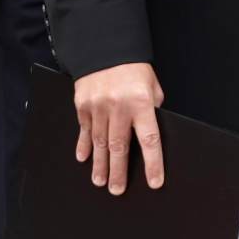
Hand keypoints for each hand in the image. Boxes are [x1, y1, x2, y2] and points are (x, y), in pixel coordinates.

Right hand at [73, 62, 165, 195]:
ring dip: (100, 165)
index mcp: (141, 103)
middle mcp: (119, 107)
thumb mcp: (152, 88)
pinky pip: (84, 130)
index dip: (153, 164)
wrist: (107, 47)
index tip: (154, 183)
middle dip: (118, 171)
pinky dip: (84, 146)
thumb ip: (152, 111)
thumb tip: (149, 135)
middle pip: (120, 147)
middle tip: (117, 190)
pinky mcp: (83, 104)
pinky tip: (84, 159)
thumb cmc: (134, 70)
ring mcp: (98, 106)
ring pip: (100, 142)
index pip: (149, 140)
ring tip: (100, 182)